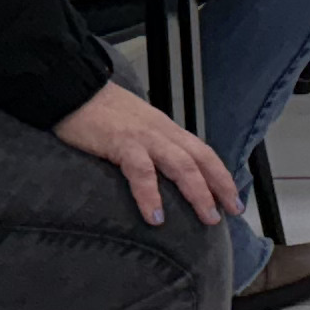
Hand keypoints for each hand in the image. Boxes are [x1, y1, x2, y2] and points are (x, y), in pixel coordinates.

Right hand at [51, 82, 241, 226]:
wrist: (75, 91)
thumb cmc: (102, 114)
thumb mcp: (137, 128)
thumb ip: (152, 146)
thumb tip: (164, 173)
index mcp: (168, 130)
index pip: (203, 153)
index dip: (221, 175)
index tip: (234, 199)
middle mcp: (163, 133)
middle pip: (200, 160)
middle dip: (220, 186)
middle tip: (232, 211)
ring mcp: (145, 137)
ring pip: (182, 165)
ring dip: (198, 193)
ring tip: (208, 218)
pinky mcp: (122, 143)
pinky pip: (141, 171)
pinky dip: (151, 195)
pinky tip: (156, 217)